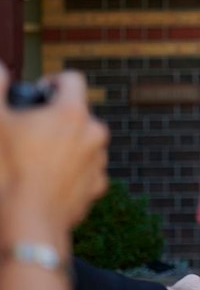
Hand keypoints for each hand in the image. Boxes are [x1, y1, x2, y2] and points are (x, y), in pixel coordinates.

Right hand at [0, 67, 108, 255]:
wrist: (26, 221)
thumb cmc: (7, 170)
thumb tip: (1, 68)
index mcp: (73, 113)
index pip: (72, 79)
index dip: (52, 81)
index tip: (38, 95)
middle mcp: (95, 134)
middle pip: (78, 113)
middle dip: (56, 117)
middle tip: (30, 131)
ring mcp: (99, 161)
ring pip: (84, 142)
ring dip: (66, 143)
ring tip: (37, 158)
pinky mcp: (98, 186)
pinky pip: (86, 169)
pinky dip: (71, 169)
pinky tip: (48, 179)